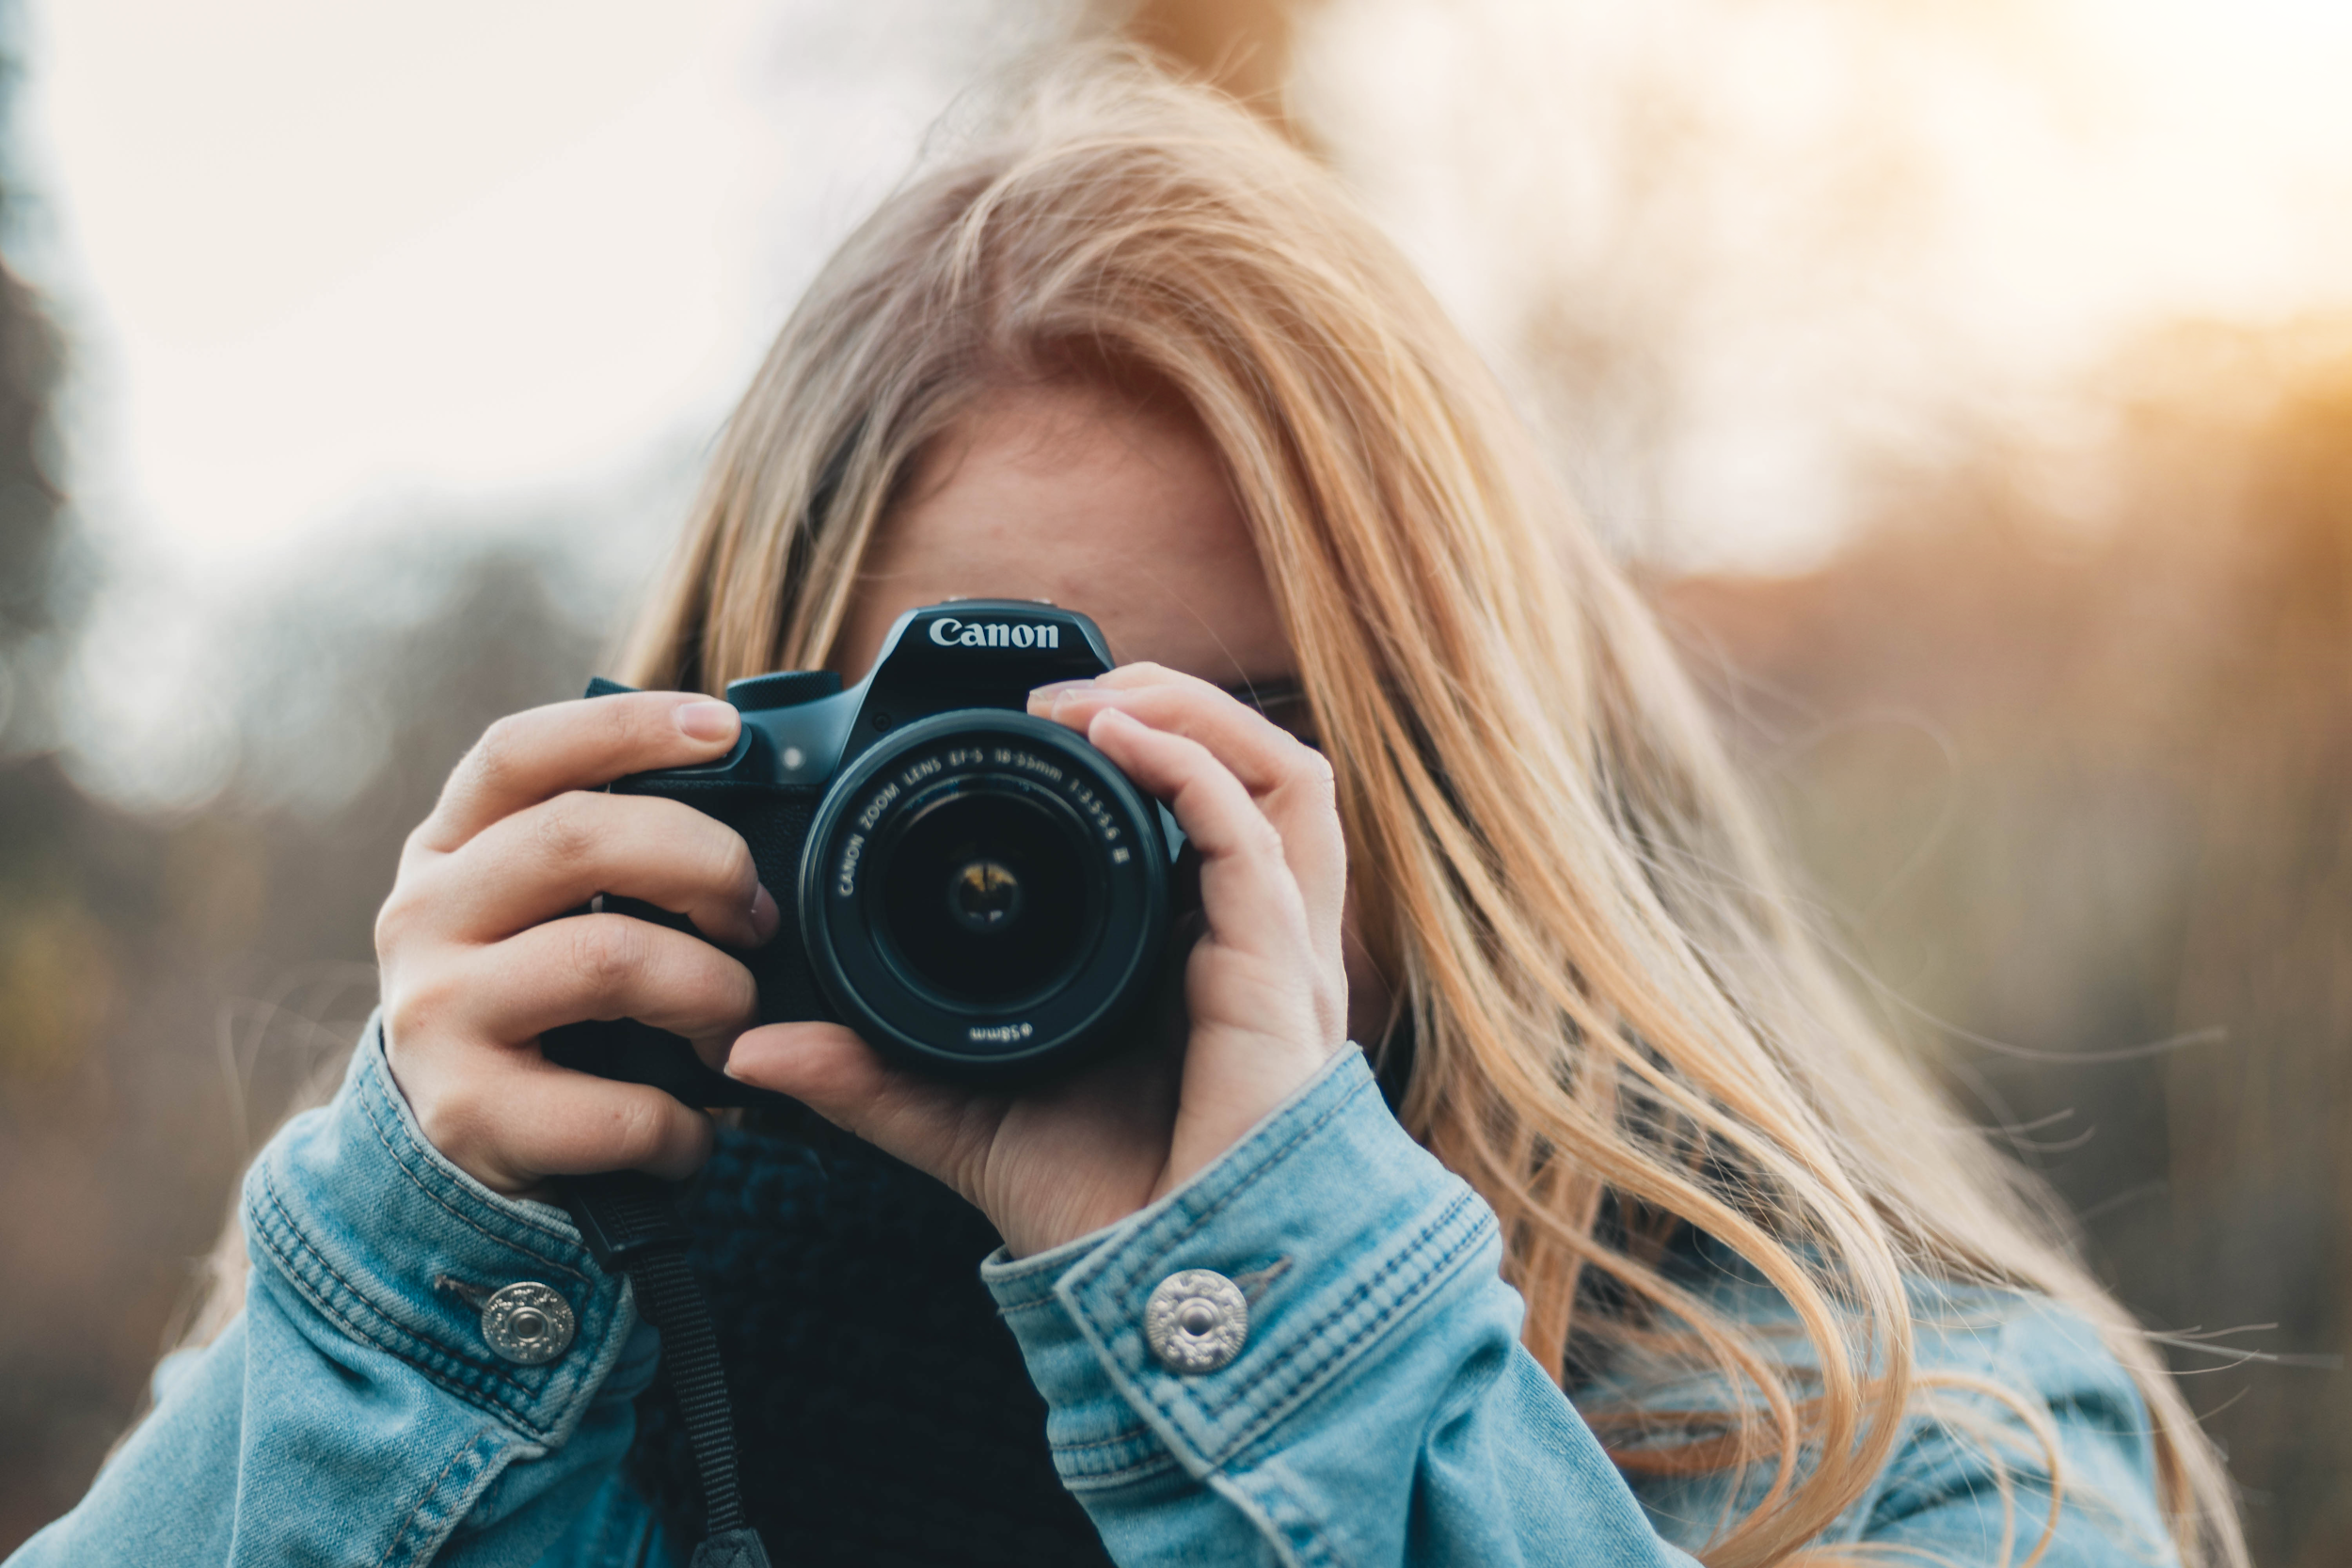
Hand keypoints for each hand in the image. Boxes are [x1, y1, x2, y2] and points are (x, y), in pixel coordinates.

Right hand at [375, 693, 776, 1197]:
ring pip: (610, 960)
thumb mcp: (543, 902)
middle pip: (578, 837)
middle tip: (757, 918)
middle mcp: (424, 916)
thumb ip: (611, 839)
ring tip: (732, 1024)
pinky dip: (684, 1123)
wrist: (452, 1139)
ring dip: (714, 993)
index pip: (520, 753)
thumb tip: (744, 776)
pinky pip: (620, 1105)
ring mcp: (436, 1014)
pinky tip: (692, 1129)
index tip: (725, 730)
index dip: (626, 726)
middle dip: (707, 865)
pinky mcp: (469, 1114)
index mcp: (449, 845)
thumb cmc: (537, 994)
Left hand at [721, 663, 1349, 1256]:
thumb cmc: (1101, 1209)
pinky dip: (1192, 763)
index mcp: (1193, 954)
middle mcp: (1250, 937)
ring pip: (1289, 773)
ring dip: (1195, 711)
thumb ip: (869, 1077)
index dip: (1143, 750)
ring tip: (1099, 696)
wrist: (1170, 1284)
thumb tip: (752, 1053)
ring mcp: (1278, 947)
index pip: (1202, 817)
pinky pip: (1259, 831)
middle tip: (1064, 694)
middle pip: (1261, 769)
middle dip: (1176, 703)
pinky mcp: (1281, 966)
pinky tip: (1119, 736)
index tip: (1031, 726)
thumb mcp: (959, 1116)